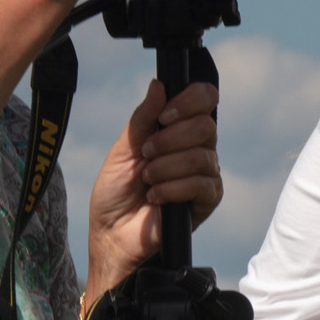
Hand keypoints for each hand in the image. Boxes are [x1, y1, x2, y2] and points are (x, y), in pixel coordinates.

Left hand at [86, 79, 222, 291]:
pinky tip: (156, 197)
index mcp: (178, 130)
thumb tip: (159, 84)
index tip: (164, 116)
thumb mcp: (123, 150)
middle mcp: (197, 147)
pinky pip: (201, 183)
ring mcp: (205, 174)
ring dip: (166, 167)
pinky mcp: (207, 200)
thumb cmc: (114, 194)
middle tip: (147, 155)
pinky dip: (172, 188)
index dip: (190, 100)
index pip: (205, 99)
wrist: (111, 235)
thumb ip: (143, 119)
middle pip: (205, 125)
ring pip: (202, 155)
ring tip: (147, 180)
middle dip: (170, 139)